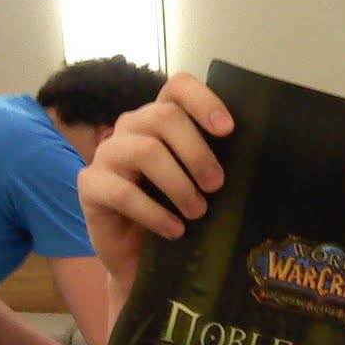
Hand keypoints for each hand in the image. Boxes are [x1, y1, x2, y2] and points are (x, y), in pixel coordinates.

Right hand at [77, 73, 233, 295]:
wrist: (141, 256)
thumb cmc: (177, 212)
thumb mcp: (200, 184)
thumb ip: (216, 162)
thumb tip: (255, 158)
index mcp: (162, 118)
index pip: (178, 87)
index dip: (203, 101)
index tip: (228, 129)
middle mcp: (131, 127)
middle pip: (165, 116)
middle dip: (197, 152)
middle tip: (217, 185)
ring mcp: (108, 153)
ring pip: (145, 151)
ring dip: (178, 184)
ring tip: (198, 212)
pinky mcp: (89, 184)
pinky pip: (122, 192)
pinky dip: (154, 213)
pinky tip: (175, 230)